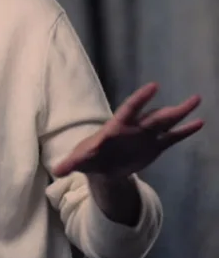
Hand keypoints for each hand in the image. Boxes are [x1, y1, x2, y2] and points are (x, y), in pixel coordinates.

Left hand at [52, 82, 203, 178]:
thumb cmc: (89, 158)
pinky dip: (184, 132)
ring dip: (181, 114)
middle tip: (192, 98)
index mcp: (116, 127)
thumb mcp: (79, 161)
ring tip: (196, 100)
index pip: (130, 109)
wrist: (102, 167)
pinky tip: (199, 123)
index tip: (154, 86)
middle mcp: (134, 128)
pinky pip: (172, 138)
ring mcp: (146, 136)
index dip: (141, 99)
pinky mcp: (154, 147)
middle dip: (170, 109)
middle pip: (154, 117)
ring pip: (166, 123)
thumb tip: (56, 171)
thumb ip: (71, 163)